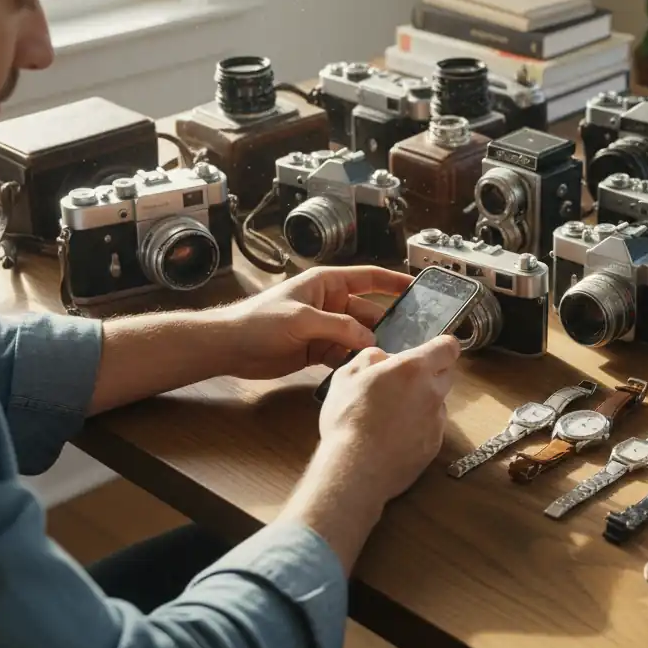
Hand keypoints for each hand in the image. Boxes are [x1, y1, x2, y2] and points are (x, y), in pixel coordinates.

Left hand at [214, 266, 412, 380]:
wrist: (229, 347)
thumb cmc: (258, 321)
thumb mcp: (302, 319)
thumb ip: (338, 327)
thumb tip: (368, 338)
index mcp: (327, 284)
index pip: (369, 278)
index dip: (394, 281)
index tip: (418, 287)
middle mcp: (330, 304)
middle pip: (368, 312)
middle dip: (387, 324)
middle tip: (410, 339)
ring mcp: (325, 328)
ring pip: (359, 336)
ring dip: (372, 346)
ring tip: (392, 357)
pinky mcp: (318, 350)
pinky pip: (345, 354)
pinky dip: (354, 361)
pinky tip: (366, 369)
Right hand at [319, 335, 460, 501]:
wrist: (356, 470)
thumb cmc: (348, 418)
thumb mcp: (346, 375)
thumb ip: (371, 358)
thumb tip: (385, 358)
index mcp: (414, 369)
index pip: (448, 347)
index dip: (441, 346)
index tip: (430, 351)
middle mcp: (433, 393)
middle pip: (447, 374)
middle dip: (431, 373)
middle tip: (403, 383)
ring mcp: (436, 422)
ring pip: (437, 403)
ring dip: (423, 403)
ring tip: (393, 416)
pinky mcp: (434, 447)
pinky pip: (431, 429)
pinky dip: (419, 428)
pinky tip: (395, 438)